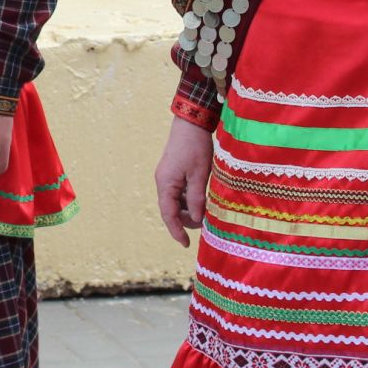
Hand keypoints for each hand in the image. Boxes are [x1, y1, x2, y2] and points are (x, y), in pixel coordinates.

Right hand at [154, 116, 212, 246]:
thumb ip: (196, 199)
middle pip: (170, 210)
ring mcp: (166, 176)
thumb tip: (196, 219)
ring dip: (187, 210)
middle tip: (204, 224)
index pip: (168, 215)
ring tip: (204, 211)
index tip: (187, 244)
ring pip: (174, 201)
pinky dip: (187, 199)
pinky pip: (177, 192)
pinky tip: (200, 199)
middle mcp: (162, 182)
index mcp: (166, 184)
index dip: (177, 231)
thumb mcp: (200, 175)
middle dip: (185, 220)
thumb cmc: (195, 148)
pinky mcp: (173, 172)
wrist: (190, 123)